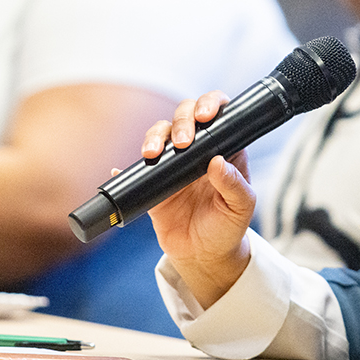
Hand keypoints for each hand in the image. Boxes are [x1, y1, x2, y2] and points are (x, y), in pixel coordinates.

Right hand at [144, 92, 254, 308]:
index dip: (210, 104)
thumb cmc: (228, 227)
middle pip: (184, 116)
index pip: (219, 114)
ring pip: (160, 134)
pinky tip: (118, 169)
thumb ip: (234, 185)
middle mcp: (198, 149)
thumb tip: (217, 162)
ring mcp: (174, 163)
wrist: (204, 255)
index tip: (205, 115)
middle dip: (181, 120)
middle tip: (182, 141)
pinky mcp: (154, 181)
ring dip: (154, 136)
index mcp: (223, 148)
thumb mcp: (241, 208)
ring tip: (152, 153)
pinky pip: (137, 168)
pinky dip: (126, 167)